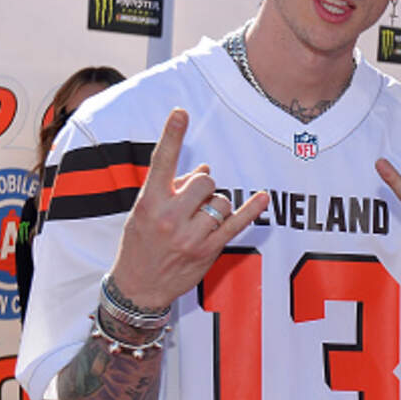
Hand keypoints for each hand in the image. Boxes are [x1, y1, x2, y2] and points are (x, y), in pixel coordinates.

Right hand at [108, 109, 268, 308]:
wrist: (137, 288)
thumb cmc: (140, 244)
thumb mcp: (145, 211)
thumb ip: (172, 187)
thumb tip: (207, 170)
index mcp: (149, 202)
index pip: (162, 162)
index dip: (172, 135)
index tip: (181, 112)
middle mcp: (168, 217)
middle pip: (205, 182)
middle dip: (203, 188)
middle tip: (191, 203)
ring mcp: (189, 235)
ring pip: (221, 202)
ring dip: (215, 206)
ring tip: (199, 220)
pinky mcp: (207, 250)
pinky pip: (236, 224)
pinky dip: (251, 210)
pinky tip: (263, 198)